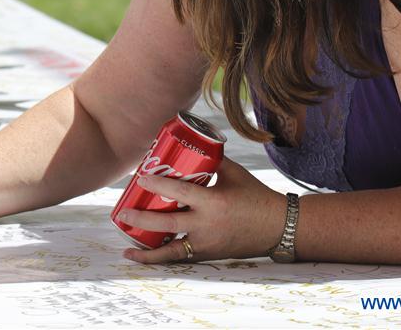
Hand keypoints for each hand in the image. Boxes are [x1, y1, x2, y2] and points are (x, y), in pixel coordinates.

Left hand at [117, 157, 287, 263]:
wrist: (278, 227)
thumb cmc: (255, 196)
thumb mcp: (234, 173)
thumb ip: (212, 159)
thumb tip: (191, 142)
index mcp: (213, 202)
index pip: (180, 192)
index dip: (157, 184)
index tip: (140, 178)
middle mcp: (207, 226)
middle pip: (166, 222)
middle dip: (141, 218)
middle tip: (122, 212)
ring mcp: (206, 243)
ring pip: (169, 248)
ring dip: (145, 245)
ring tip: (124, 238)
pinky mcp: (207, 254)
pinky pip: (178, 257)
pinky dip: (157, 258)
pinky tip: (138, 255)